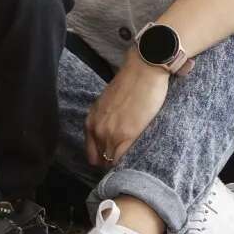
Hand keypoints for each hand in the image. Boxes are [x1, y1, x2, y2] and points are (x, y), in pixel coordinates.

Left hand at [85, 49, 170, 166]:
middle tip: (123, 160)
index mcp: (91, 120)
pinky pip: (122, 158)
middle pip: (99, 160)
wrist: (143, 71)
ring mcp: (110, 133)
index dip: (102, 157)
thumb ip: (105, 120)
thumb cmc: (130, 84)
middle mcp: (96, 129)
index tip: (112, 158)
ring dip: (120, 162)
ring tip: (132, 159)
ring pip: (111, 162)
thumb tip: (111, 135)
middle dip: (109, 162)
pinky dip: (128, 161)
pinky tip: (136, 157)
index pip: (91, 152)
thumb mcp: (107, 104)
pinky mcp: (127, 135)